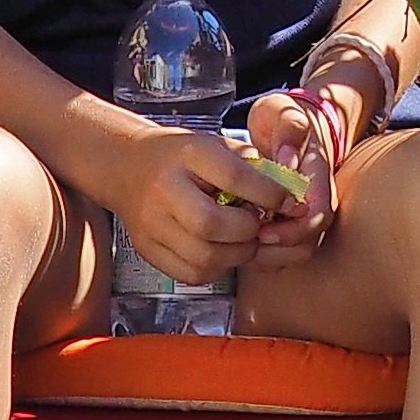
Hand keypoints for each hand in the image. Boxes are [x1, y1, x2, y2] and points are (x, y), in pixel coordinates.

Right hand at [107, 127, 283, 288]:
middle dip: (248, 232)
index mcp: (188, 154)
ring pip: (204, 257)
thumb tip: (292, 195)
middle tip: (260, 227)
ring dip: (236, 255)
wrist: (127, 165)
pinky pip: (191, 274)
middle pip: (213, 224)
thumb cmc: (181, 156)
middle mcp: (164, 190)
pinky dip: (216, 268)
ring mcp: (152, 224)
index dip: (269, 194)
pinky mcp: (148, 250)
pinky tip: (221, 251)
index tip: (289, 202)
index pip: (234, 177)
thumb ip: (252, 167)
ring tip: (242, 240)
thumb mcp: (216, 145)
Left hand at [240, 89, 340, 270]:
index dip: (292, 229)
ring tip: (237, 243)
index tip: (262, 227)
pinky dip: (259, 254)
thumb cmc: (282, 119)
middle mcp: (315, 203)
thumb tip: (289, 160)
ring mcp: (302, 217)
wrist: (287, 126)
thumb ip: (289, 129)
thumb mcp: (282, 111)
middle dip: (275, 249)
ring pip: (293, 254)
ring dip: (266, 255)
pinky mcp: (286, 226)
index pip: (317, 216)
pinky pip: (279, 253)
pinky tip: (237, 240)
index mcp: (318, 178)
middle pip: (306, 244)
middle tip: (242, 240)